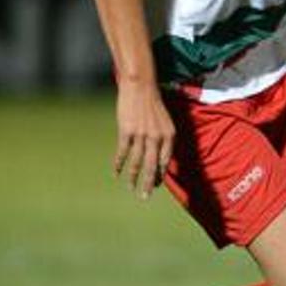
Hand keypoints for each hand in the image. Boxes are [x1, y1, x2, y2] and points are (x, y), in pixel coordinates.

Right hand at [113, 80, 175, 198]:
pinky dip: (119, 164)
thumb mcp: (165, 122)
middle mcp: (157, 137)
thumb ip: (163, 139)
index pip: (165, 161)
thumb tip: (158, 157)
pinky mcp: (127, 131)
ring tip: (131, 188)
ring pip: (138, 162)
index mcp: (169, 135)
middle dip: (149, 184)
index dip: (160, 174)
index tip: (155, 185)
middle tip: (144, 197)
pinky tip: (116, 173)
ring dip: (133, 178)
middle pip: (153, 166)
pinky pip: (123, 152)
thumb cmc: (153, 104)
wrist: (140, 87)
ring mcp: (142, 135)